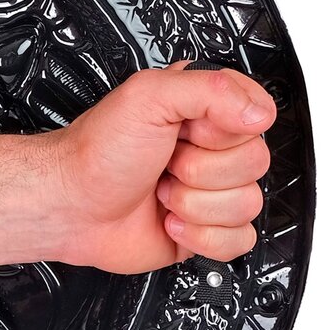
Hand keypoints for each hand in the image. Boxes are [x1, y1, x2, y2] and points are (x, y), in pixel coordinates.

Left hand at [49, 62, 275, 272]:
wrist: (71, 207)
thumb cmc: (95, 153)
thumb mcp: (146, 97)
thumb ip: (208, 90)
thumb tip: (256, 113)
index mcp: (201, 108)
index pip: (258, 114)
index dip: (223, 130)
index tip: (188, 131)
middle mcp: (209, 148)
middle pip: (255, 163)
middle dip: (200, 170)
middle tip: (166, 163)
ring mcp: (209, 189)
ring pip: (247, 203)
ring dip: (194, 203)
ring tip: (161, 191)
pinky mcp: (206, 227)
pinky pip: (239, 239)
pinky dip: (201, 235)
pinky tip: (171, 220)